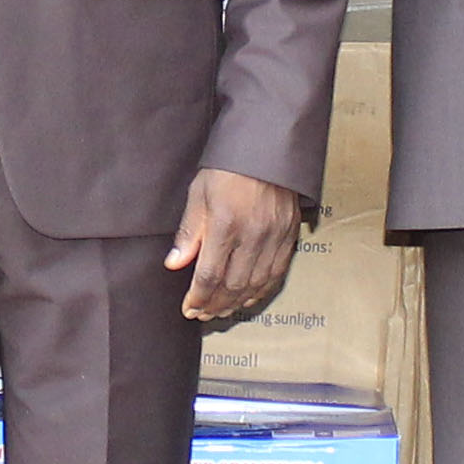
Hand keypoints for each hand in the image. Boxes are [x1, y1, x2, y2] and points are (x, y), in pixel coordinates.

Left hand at [165, 169, 302, 321]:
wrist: (266, 149)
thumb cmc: (227, 169)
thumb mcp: (198, 194)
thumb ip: (188, 233)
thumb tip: (174, 265)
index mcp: (224, 224)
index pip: (209, 275)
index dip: (198, 297)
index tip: (189, 308)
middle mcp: (252, 235)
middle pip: (233, 285)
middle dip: (215, 305)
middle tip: (202, 314)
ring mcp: (274, 237)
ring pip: (256, 284)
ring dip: (237, 303)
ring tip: (221, 311)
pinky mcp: (289, 236)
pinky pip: (277, 273)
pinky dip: (261, 291)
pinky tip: (248, 299)